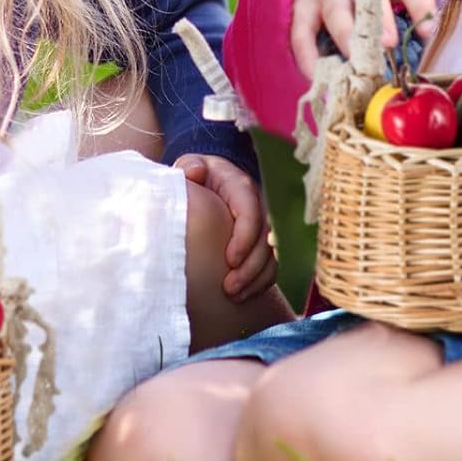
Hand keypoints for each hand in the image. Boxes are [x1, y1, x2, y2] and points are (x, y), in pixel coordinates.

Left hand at [174, 154, 277, 300]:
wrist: (213, 179)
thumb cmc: (199, 174)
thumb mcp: (192, 164)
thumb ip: (190, 166)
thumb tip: (194, 172)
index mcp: (241, 187)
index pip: (251, 212)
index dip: (245, 238)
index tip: (230, 260)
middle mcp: (258, 207)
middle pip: (265, 240)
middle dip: (250, 267)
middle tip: (229, 288)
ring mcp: (261, 227)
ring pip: (271, 256)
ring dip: (256, 279)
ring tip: (235, 296)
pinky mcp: (260, 243)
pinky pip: (269, 266)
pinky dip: (259, 283)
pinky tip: (243, 296)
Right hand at [290, 0, 461, 78]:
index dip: (419, 4)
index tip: (430, 29)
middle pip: (368, 0)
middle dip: (377, 23)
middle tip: (388, 46)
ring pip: (335, 18)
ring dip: (346, 42)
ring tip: (358, 68)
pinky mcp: (304, 8)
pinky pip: (302, 33)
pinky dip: (308, 56)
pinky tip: (320, 77)